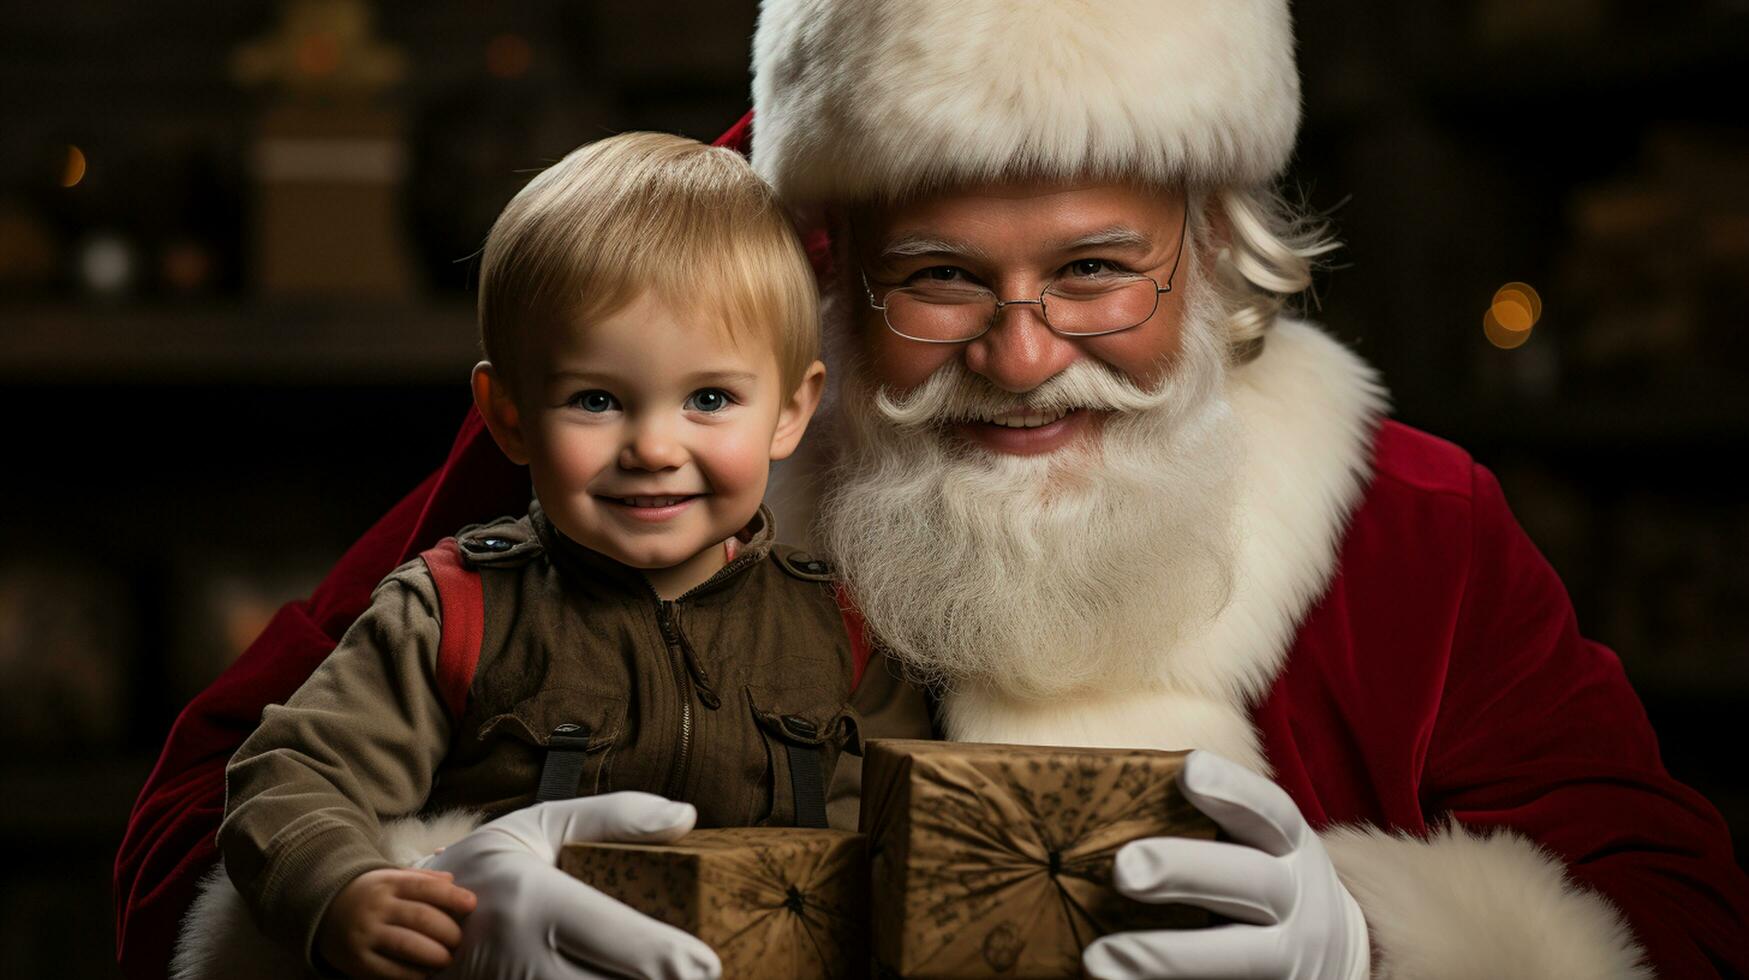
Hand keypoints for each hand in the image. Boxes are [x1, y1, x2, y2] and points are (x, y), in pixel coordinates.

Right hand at [317, 867, 476, 979]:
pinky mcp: (357, 960)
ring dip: (435, 955)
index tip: (472, 905)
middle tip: (459, 940)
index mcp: (389, 883)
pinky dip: (414, 974)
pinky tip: (425, 973)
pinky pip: (391, 971)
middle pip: (422, 918)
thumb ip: (423, 878)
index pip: (427, 888)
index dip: (453, 897)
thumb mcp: (392, 876)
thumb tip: (454, 882)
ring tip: (446, 959)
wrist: (324, 907)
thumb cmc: (371, 893)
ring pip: (409, 945)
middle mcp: (377, 907)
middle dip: (448, 932)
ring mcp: (365, 934)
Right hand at [418, 792, 721, 979]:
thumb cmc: (489, 866)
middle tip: (698, 975)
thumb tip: (687, 818)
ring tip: (664, 978)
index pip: (623, 941)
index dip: (675, 961)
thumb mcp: (543, 824)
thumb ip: (617, 816)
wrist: (405, 920)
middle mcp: (522, 957)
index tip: (708, 963)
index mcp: (535, 901)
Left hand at [1083, 750, 1370, 979]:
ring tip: (1098, 957)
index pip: (1269, 811)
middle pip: (1250, 880)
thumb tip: (1110, 802)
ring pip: (1237, 956)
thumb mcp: (1262, 849)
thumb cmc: (1265, 885)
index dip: (1233, 789)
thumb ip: (1209, 828)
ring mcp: (1291, 955)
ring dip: (1164, 955)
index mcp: (1290, 845)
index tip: (1189, 769)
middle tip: (1123, 870)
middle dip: (1185, 871)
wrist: (1335, 959)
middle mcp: (1297, 897)